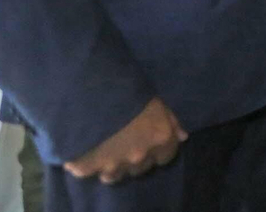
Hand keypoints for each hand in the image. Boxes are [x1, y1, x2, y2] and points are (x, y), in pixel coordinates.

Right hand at [64, 97, 185, 183]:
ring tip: (103, 150)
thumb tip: (182, 138)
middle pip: (141, 168)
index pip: (166, 157)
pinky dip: (86, 165)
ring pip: (114, 176)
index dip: (157, 149)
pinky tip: (83, 152)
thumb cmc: (130, 90)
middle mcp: (140, 157)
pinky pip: (88, 173)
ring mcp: (114, 166)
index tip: (147, 141)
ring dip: (111, 166)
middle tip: (123, 144)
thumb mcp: (156, 101)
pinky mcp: (87, 168)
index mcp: (161, 139)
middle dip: (134, 159)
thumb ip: (171, 122)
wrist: (93, 91)